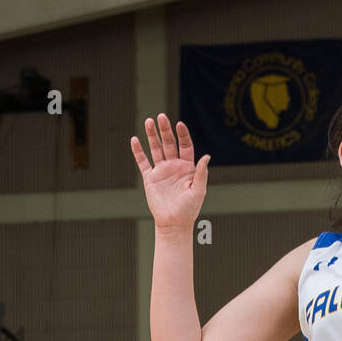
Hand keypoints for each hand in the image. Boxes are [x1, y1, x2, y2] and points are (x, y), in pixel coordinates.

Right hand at [131, 114, 209, 229]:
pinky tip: (134, 140)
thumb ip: (201, 174)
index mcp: (187, 167)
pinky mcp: (150, 178)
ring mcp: (161, 171)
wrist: (174, 224)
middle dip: (165, 130)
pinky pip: (143, 162)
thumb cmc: (189, 210)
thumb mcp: (198, 191)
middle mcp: (174, 166)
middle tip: (161, 117)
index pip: (185, 146)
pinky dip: (138, 151)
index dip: (182, 135)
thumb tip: (207, 157)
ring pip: (156, 149)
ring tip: (148, 121)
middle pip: (169, 143)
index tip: (179, 124)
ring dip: (152, 135)